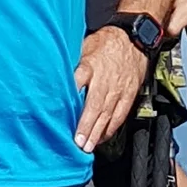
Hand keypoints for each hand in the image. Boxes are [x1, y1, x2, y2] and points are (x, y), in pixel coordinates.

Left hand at [73, 25, 147, 153]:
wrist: (133, 38)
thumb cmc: (104, 42)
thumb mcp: (84, 46)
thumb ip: (72, 64)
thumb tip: (52, 76)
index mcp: (89, 65)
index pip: (78, 83)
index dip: (71, 100)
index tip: (62, 115)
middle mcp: (104, 80)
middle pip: (94, 106)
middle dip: (86, 126)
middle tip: (78, 143)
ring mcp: (118, 89)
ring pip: (107, 114)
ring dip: (97, 132)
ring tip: (89, 147)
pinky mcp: (129, 94)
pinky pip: (120, 114)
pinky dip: (111, 128)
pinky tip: (102, 137)